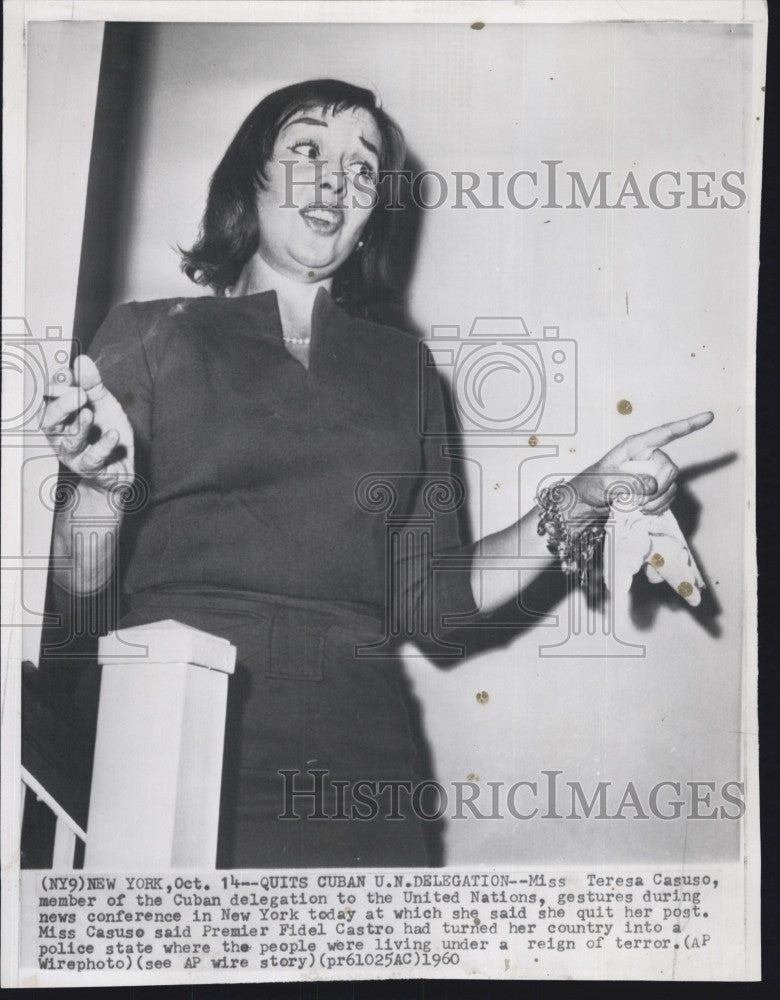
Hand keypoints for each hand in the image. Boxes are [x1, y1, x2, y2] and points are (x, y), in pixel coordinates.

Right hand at [42, 355, 133, 490]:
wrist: (119, 467)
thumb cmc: (106, 433)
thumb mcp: (104, 404)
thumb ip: (93, 385)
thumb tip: (82, 360)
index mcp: (61, 417)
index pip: (50, 399)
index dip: (57, 386)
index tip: (69, 374)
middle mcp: (62, 436)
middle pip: (50, 421)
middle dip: (62, 405)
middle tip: (79, 394)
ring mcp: (75, 455)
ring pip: (69, 442)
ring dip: (78, 426)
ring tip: (89, 413)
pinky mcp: (92, 469)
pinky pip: (93, 459)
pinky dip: (103, 446)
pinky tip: (113, 435)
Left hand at [572, 411, 713, 514]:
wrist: (587, 502)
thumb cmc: (590, 485)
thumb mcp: (604, 482)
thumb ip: (628, 481)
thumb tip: (652, 484)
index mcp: (635, 446)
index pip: (664, 433)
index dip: (687, 425)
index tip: (708, 416)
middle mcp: (647, 456)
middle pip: (669, 469)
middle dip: (656, 488)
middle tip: (635, 500)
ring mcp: (652, 472)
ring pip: (670, 486)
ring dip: (655, 501)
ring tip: (635, 506)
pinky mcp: (655, 488)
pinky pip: (668, 497)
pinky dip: (657, 507)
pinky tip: (642, 509)